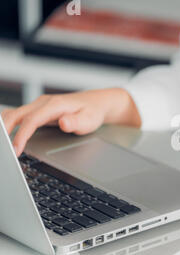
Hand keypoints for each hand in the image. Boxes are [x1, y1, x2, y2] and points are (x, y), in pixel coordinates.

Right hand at [0, 88, 140, 155]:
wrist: (96, 103)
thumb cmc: (93, 112)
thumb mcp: (89, 120)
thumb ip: (76, 122)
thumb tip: (63, 123)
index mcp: (55, 105)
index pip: (32, 120)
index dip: (21, 135)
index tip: (16, 149)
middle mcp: (44, 103)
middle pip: (15, 114)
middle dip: (5, 131)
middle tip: (3, 151)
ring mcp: (39, 106)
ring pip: (14, 114)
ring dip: (5, 128)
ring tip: (3, 147)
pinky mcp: (38, 110)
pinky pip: (19, 117)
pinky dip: (11, 126)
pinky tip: (7, 138)